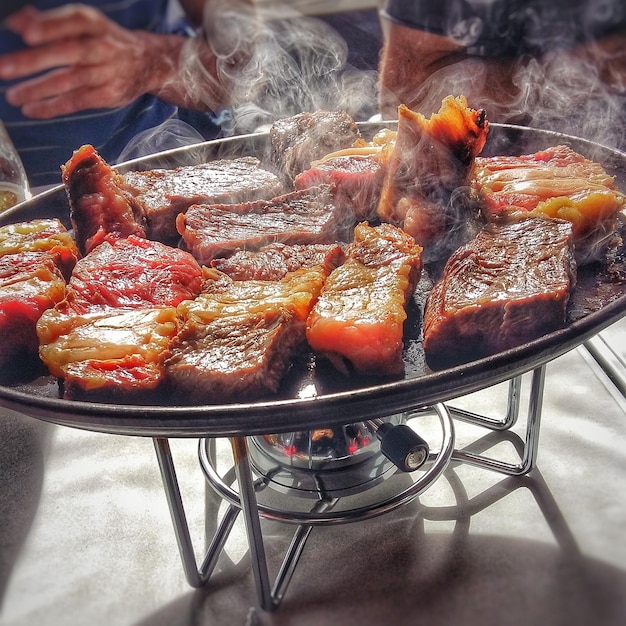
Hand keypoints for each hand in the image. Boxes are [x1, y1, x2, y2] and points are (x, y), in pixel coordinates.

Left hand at [0, 4, 183, 118]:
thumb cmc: (107, 40)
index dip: (50, 27)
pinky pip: (76, 101)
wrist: (149, 63)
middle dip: (34, 61)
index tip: (27, 33)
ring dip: (37, 90)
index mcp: (94, 23)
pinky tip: (32, 109)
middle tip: (5, 68)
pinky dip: (52, 106)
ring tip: (13, 96)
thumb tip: (16, 23)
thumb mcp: (84, 24)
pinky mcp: (109, 95)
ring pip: (69, 81)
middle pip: (68, 53)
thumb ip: (50, 22)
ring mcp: (107, 73)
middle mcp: (103, 47)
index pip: (71, 22)